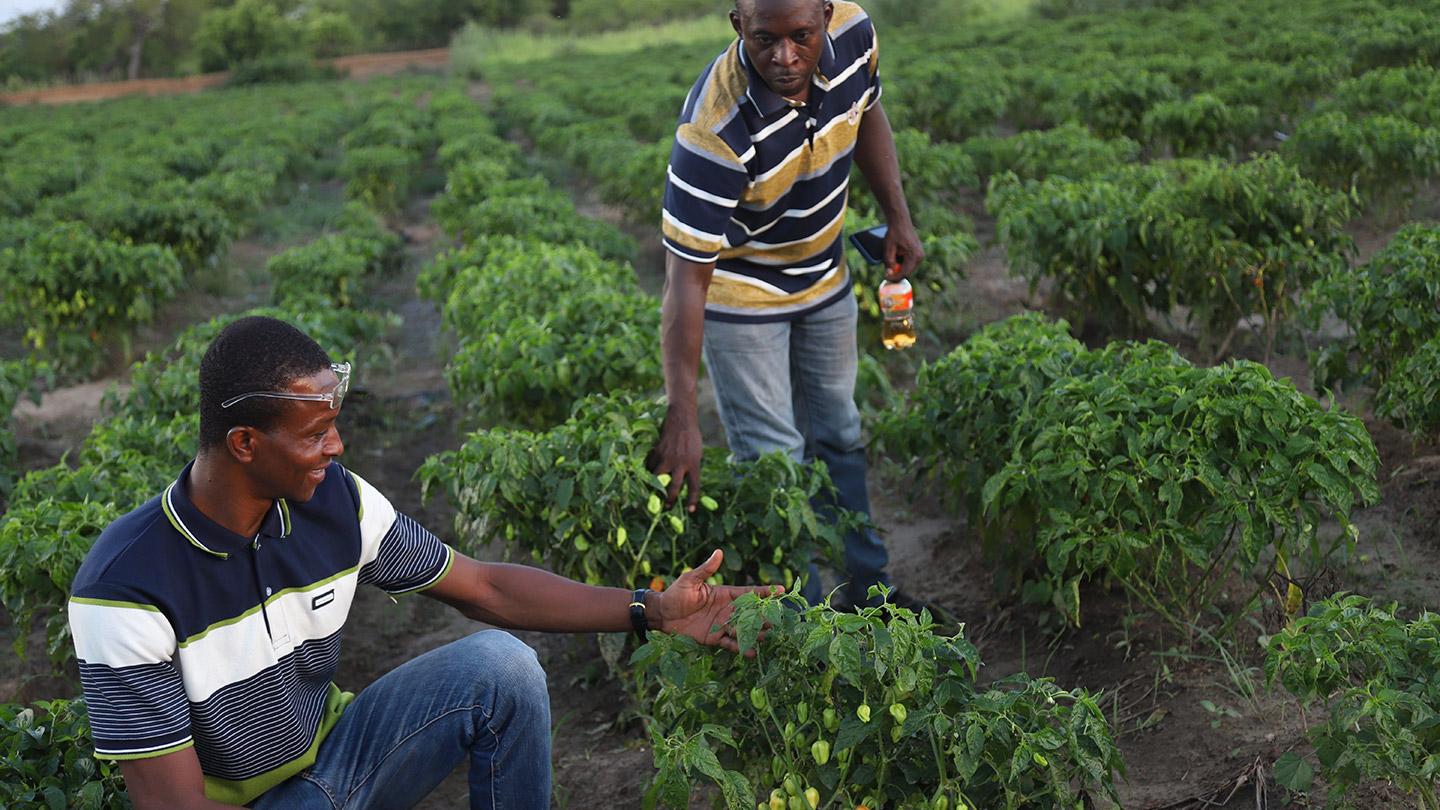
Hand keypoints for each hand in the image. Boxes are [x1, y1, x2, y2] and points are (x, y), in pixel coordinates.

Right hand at [646, 405, 703, 511]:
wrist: (682, 419)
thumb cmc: (692, 437)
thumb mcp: (696, 453)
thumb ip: (691, 467)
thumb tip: (684, 483)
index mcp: (694, 463)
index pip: (694, 486)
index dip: (693, 500)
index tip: (691, 511)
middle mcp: (681, 463)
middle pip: (675, 487)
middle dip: (670, 499)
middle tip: (666, 506)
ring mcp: (668, 457)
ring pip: (658, 477)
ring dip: (655, 486)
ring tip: (654, 491)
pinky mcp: (658, 452)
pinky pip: (651, 465)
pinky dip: (650, 470)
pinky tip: (649, 472)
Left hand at [654, 549, 782, 652]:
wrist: (663, 614)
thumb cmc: (676, 593)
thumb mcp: (691, 579)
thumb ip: (706, 569)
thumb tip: (718, 552)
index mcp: (725, 594)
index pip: (749, 592)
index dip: (764, 592)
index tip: (781, 590)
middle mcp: (727, 610)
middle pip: (750, 613)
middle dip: (764, 616)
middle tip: (777, 620)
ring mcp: (722, 625)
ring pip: (743, 629)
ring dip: (755, 633)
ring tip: (767, 636)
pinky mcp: (714, 638)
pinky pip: (730, 644)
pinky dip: (741, 648)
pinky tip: (752, 653)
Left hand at [882, 218, 924, 280]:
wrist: (900, 221)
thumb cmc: (894, 233)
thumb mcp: (888, 249)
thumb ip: (889, 263)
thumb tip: (889, 274)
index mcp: (914, 256)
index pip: (904, 273)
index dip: (895, 278)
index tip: (886, 278)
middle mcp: (920, 257)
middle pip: (907, 272)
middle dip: (897, 274)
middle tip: (887, 274)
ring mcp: (920, 255)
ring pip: (909, 268)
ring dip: (900, 268)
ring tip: (890, 265)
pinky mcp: (918, 253)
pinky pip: (910, 263)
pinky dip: (902, 263)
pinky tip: (896, 258)